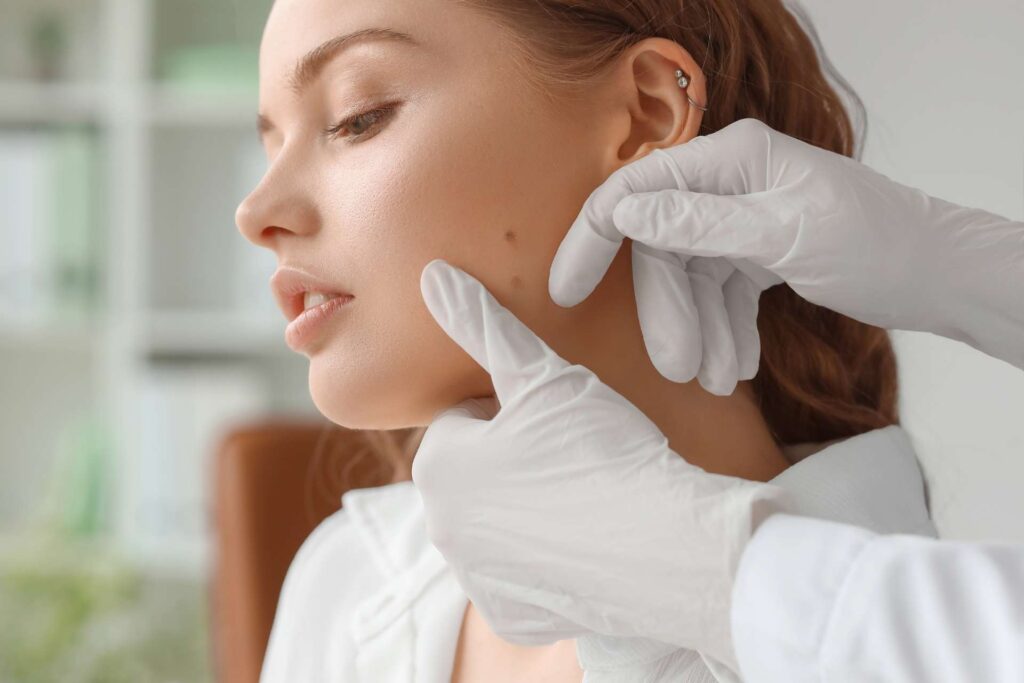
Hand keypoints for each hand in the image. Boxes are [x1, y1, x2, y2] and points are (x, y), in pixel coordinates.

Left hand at [412, 258, 790, 671]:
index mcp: (438, 467)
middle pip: (476, 473)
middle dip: (513, 458)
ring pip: (497, 522)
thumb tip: (432, 275)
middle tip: (574, 452)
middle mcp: (440, 530)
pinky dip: (545, 557)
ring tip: (585, 492)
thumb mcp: (542, 375)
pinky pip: (519, 572)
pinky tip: (586, 538)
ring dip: (527, 506)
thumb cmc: (600, 449)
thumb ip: (483, 325)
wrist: (665, 545)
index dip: (513, 409)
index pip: (466, 419)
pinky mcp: (512, 615)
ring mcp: (475, 578)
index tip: (556, 417)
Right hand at [550, 117, 1023, 387]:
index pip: (636, 192)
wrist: (939, 274)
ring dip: (700, 331)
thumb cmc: (878, 243)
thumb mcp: (784, 234)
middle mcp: (729, 182)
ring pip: (691, 279)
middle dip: (670, 313)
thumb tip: (623, 212)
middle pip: (664, 250)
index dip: (594, 240)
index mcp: (731, 159)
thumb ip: (700, 223)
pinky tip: (737, 366)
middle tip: (678, 370)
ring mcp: (741, 217)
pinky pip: (720, 292)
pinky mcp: (757, 250)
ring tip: (719, 381)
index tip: (566, 292)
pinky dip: (723, 329)